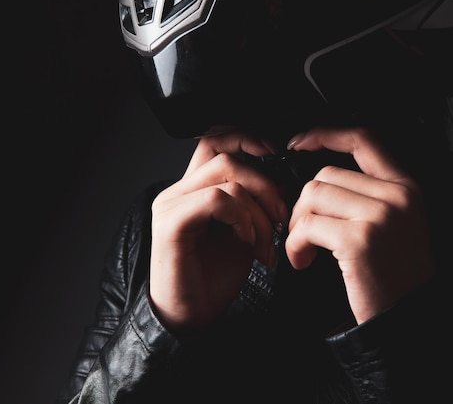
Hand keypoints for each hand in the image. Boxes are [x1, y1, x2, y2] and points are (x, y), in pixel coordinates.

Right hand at [149, 129, 287, 332]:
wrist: (191, 315)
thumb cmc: (214, 277)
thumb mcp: (245, 232)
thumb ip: (255, 205)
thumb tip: (281, 185)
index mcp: (195, 189)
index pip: (215, 141)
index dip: (246, 138)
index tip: (275, 154)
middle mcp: (179, 191)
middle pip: (228, 157)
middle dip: (266, 185)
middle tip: (281, 219)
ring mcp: (172, 205)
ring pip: (226, 175)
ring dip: (257, 208)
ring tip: (265, 241)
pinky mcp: (171, 224)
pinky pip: (215, 200)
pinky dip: (240, 217)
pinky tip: (246, 242)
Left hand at [285, 127, 434, 323]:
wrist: (407, 317)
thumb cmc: (394, 276)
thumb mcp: (395, 225)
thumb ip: (367, 196)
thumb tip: (319, 180)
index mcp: (405, 187)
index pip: (362, 140)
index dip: (326, 134)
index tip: (299, 142)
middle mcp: (396, 196)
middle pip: (326, 174)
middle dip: (304, 204)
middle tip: (305, 233)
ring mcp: (379, 216)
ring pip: (313, 195)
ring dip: (297, 225)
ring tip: (305, 249)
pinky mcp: (359, 240)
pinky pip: (308, 226)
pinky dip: (296, 244)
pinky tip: (303, 261)